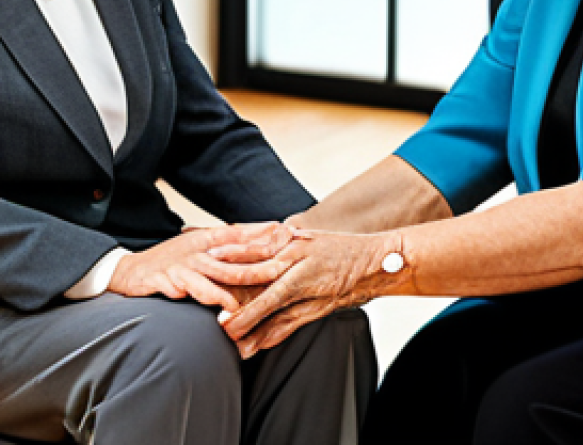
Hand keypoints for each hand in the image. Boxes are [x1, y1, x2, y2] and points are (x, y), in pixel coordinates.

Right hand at [108, 222, 293, 311]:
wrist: (132, 271)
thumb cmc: (174, 260)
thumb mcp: (203, 246)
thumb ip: (233, 242)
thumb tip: (268, 234)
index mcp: (208, 240)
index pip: (242, 236)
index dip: (264, 237)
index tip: (289, 236)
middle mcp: (197, 251)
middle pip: (231, 260)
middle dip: (256, 266)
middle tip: (278, 271)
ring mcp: (179, 266)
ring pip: (205, 277)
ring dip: (220, 291)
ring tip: (235, 304)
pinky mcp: (160, 280)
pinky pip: (175, 287)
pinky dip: (184, 293)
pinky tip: (192, 300)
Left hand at [212, 228, 407, 356]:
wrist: (377, 261)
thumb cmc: (339, 249)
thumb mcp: (307, 238)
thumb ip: (281, 244)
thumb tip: (252, 244)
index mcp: (292, 242)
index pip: (255, 247)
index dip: (230, 253)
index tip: (205, 256)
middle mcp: (298, 261)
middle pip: (257, 274)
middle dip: (230, 288)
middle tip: (208, 299)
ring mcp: (309, 284)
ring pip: (271, 302)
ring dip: (248, 318)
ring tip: (226, 331)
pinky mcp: (319, 305)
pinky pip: (291, 322)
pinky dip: (272, 334)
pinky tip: (255, 344)